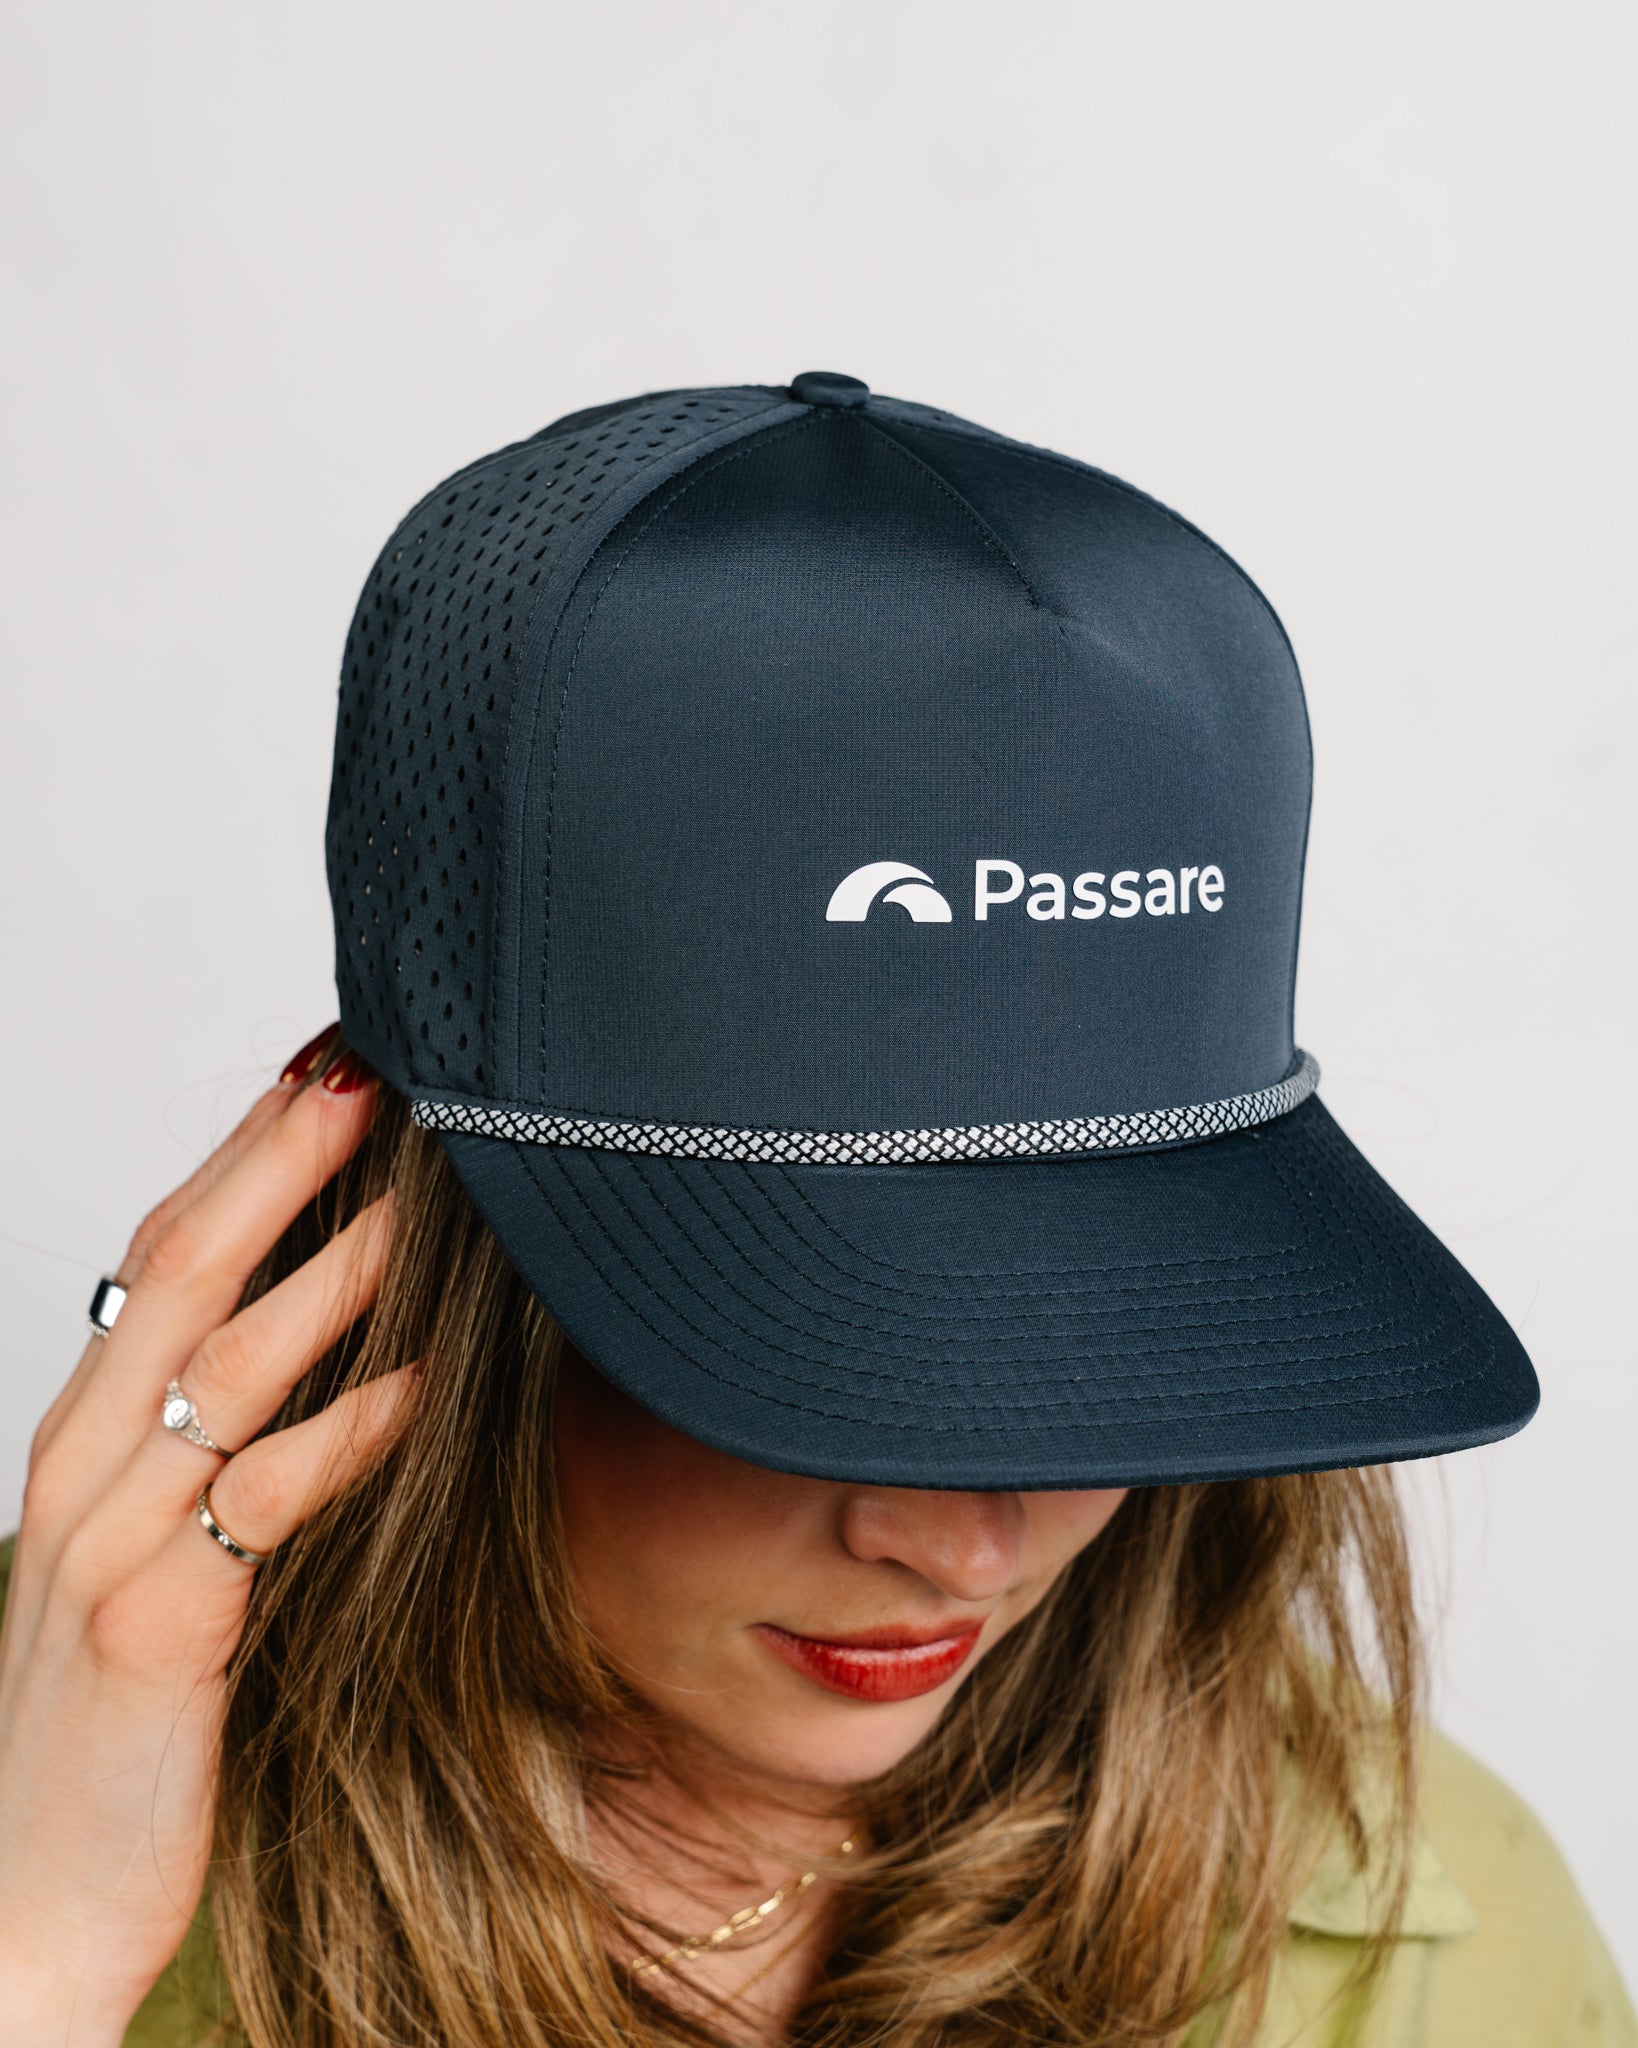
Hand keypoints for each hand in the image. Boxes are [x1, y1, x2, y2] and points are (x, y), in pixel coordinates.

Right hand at [0, 1033, 417, 2039]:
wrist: (26, 1906)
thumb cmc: (116, 1713)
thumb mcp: (157, 1548)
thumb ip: (220, 1444)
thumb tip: (330, 1341)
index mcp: (89, 1434)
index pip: (162, 1256)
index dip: (240, 1156)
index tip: (322, 1073)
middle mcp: (89, 1470)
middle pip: (181, 1278)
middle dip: (274, 1168)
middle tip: (365, 1082)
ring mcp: (112, 1548)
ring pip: (222, 1374)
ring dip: (325, 1277)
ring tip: (414, 1202)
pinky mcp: (154, 1637)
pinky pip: (258, 1509)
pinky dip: (342, 1439)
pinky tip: (418, 1390)